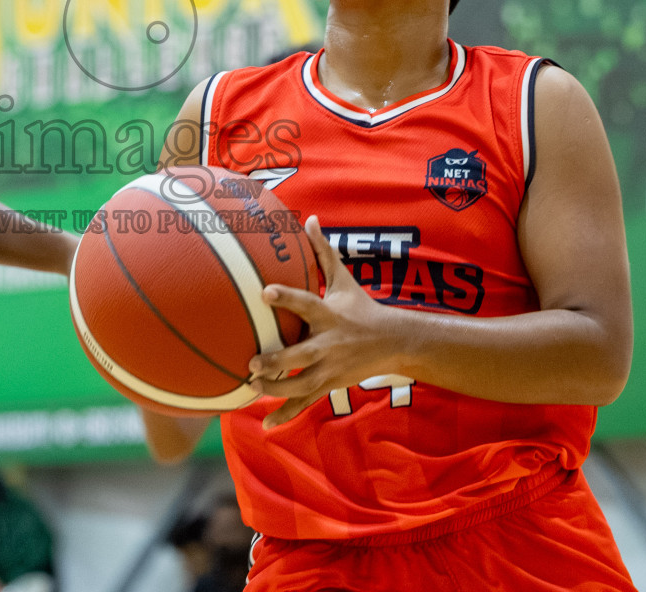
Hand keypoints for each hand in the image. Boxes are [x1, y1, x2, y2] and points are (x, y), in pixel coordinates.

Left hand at [247, 216, 410, 426]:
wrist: (394, 343)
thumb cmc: (362, 307)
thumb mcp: (345, 280)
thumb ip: (324, 252)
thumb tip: (310, 218)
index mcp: (329, 315)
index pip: (306, 303)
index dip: (286, 297)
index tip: (264, 291)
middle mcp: (328, 344)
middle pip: (301, 355)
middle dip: (277, 360)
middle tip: (251, 361)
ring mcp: (329, 368)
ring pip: (300, 384)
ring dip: (276, 388)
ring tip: (253, 386)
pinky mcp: (329, 385)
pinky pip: (306, 403)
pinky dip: (287, 415)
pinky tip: (268, 426)